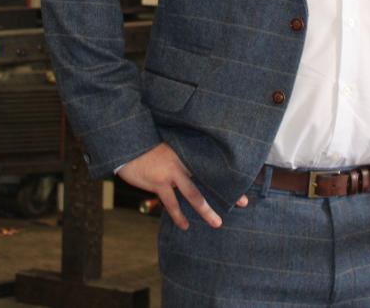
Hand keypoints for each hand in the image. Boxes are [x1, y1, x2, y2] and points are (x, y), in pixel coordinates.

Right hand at [117, 143, 243, 229]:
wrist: (125, 145)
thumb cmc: (146, 145)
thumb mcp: (167, 144)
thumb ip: (182, 153)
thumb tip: (194, 163)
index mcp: (187, 151)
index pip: (212, 162)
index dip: (228, 171)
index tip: (244, 178)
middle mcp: (183, 161)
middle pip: (210, 178)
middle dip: (227, 192)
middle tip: (244, 202)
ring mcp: (171, 172)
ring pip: (194, 194)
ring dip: (206, 210)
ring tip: (217, 223)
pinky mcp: (158, 182)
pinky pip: (171, 203)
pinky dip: (178, 215)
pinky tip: (185, 225)